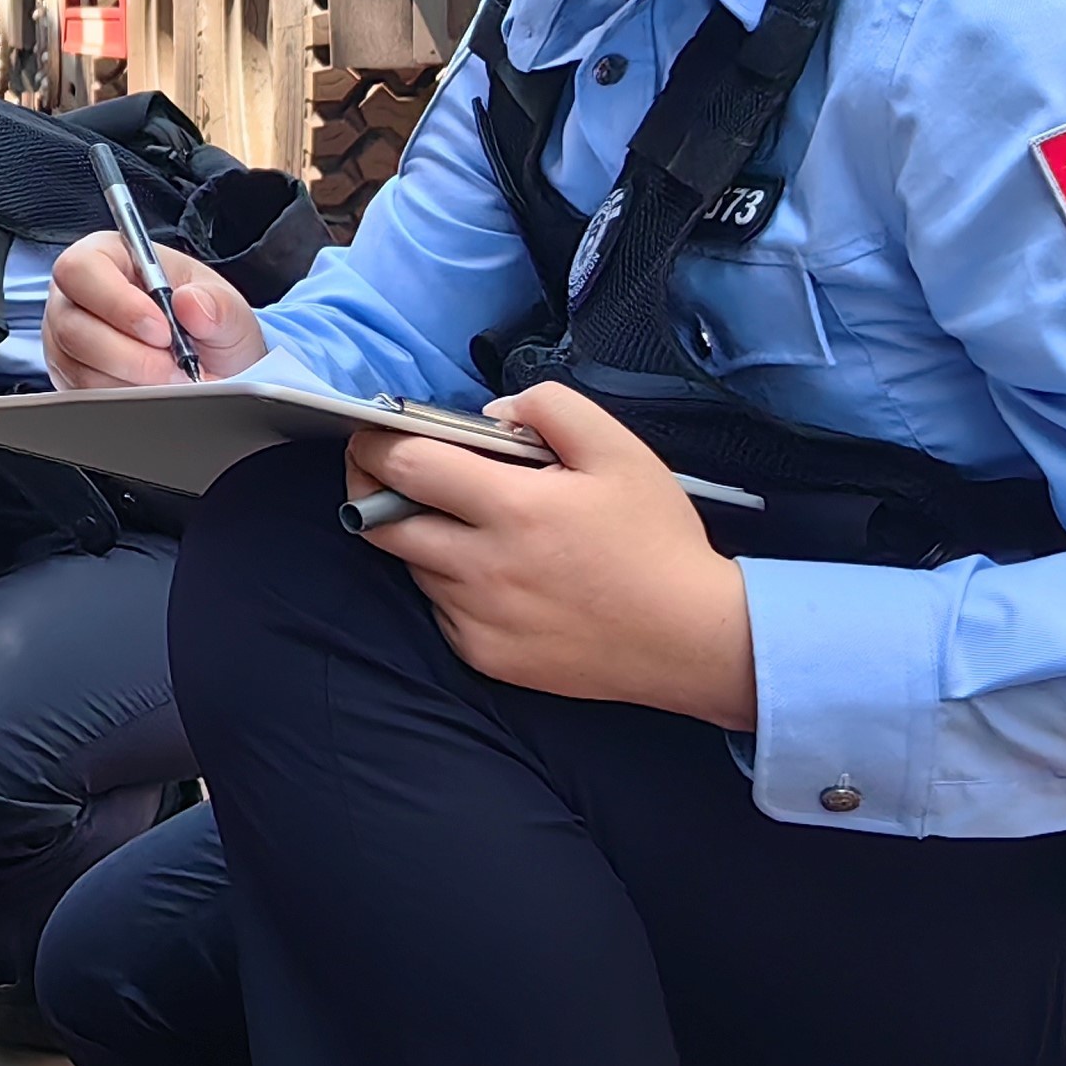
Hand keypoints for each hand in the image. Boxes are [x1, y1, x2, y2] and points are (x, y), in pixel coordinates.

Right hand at [44, 228, 265, 385]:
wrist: (206, 360)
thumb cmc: (204, 320)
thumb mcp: (226, 306)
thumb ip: (217, 303)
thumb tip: (191, 304)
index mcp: (106, 256)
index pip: (82, 270)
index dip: (117, 302)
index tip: (161, 330)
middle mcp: (75, 295)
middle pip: (72, 327)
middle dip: (130, 355)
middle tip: (172, 364)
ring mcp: (65, 338)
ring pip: (78, 367)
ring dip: (131, 379)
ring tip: (169, 375)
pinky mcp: (69, 375)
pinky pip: (83, 394)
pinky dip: (123, 397)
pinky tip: (150, 387)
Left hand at [349, 384, 757, 727]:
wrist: (693, 639)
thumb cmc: (656, 541)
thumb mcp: (620, 451)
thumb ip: (550, 408)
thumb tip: (489, 413)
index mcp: (513, 508)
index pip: (405, 466)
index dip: (375, 442)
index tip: (373, 432)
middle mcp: (482, 568)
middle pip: (381, 522)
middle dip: (371, 489)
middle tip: (389, 472)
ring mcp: (478, 619)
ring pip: (412, 565)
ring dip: (420, 536)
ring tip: (463, 522)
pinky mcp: (484, 657)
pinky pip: (439, 609)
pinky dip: (448, 584)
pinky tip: (491, 573)